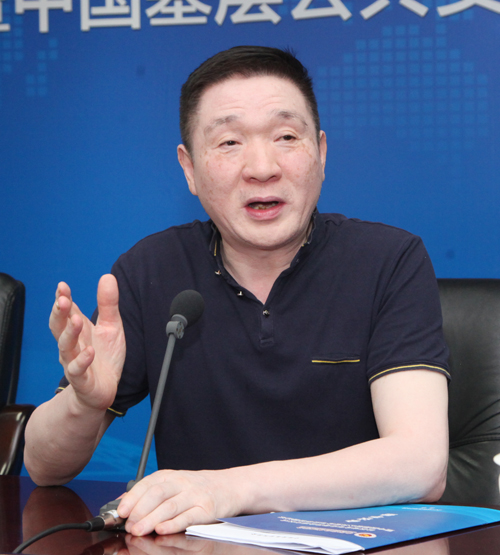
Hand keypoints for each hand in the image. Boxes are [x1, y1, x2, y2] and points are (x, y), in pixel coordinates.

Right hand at [49, 274, 125, 412]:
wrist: (102, 391)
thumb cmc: (104, 357)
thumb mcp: (111, 326)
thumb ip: (108, 304)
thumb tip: (107, 276)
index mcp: (78, 330)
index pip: (67, 312)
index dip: (63, 299)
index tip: (62, 286)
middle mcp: (72, 345)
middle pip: (59, 327)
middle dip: (60, 313)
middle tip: (63, 300)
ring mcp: (75, 362)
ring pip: (65, 347)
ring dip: (69, 333)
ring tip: (77, 320)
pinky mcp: (83, 380)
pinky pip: (78, 371)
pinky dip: (82, 361)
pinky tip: (89, 352)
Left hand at [117, 469, 239, 535]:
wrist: (228, 487)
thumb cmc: (195, 489)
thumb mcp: (173, 484)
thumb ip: (148, 492)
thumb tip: (121, 502)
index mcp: (170, 476)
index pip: (148, 483)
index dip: (133, 498)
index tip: (121, 511)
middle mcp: (182, 483)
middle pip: (158, 493)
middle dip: (140, 510)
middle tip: (129, 525)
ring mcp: (195, 495)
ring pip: (170, 506)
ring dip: (152, 519)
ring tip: (139, 530)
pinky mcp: (206, 509)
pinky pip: (188, 516)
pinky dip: (173, 524)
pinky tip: (162, 530)